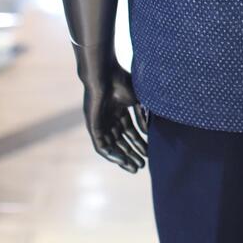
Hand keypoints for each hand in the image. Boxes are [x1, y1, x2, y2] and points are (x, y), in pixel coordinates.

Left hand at [73, 43, 148, 172]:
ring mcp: (101, 123)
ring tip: (135, 168)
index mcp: (120, 110)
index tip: (149, 154)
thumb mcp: (137, 100)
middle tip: (143, 166)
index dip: (139, 144)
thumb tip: (147, 133)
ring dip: (123, 158)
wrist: (104, 75)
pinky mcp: (93, 128)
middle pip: (122, 142)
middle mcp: (110, 118)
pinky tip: (123, 161)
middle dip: (133, 154)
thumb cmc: (122, 81)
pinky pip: (101, 147)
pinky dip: (112, 155)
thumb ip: (142, 116)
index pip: (130, 132)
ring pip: (113, 146)